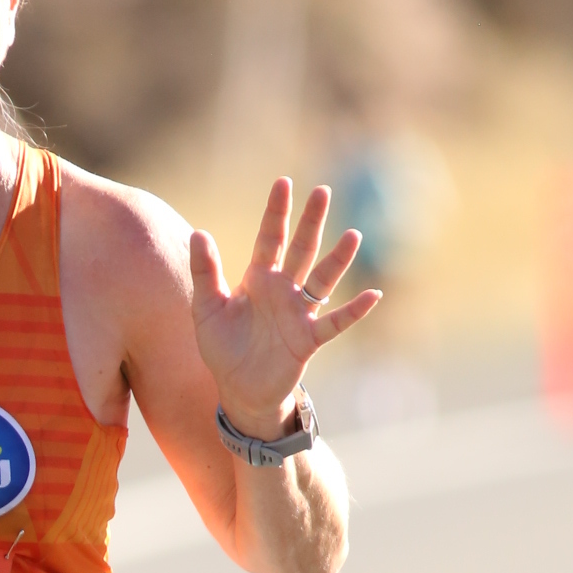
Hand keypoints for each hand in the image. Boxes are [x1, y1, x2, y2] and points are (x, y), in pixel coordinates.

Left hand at [190, 179, 379, 436]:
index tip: (284, 183)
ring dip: (338, 259)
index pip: (269, 238)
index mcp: (257, 278)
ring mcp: (299, 313)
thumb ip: (204, 272)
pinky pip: (335, 322)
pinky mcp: (308, 340)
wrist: (237, 389)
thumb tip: (199, 233)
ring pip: (322, 279)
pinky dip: (354, 311)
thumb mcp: (206, 308)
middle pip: (301, 249)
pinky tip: (373, 295)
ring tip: (353, 235)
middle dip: (311, 222)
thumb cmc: (222, 347)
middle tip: (323, 191)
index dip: (276, 212)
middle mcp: (283, 290)